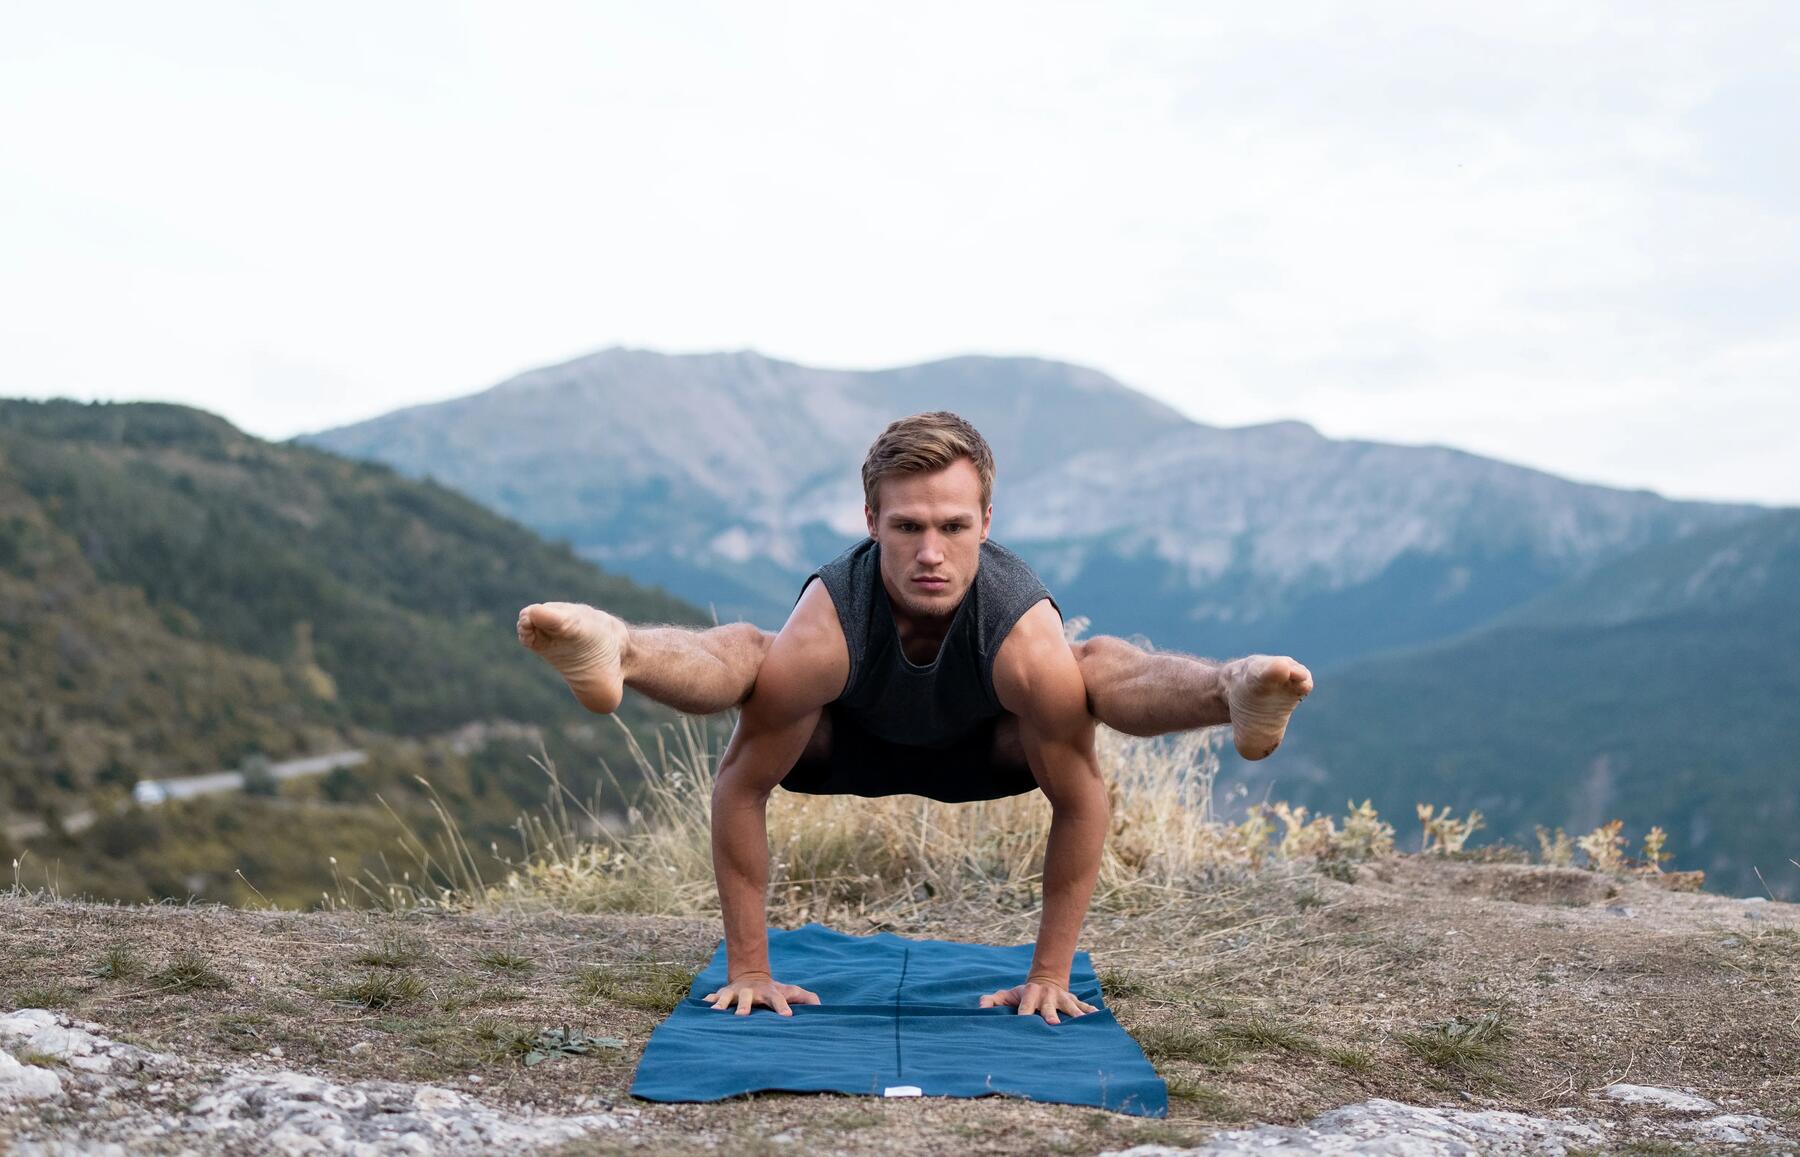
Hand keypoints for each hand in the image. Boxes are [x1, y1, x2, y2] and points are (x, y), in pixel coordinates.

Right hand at [702, 973, 820, 1016]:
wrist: (752, 975)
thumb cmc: (775, 990)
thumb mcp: (791, 991)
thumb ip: (807, 998)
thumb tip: (821, 1008)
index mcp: (769, 993)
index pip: (778, 1000)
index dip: (783, 1007)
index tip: (787, 1017)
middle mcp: (751, 992)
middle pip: (748, 998)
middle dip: (745, 1006)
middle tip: (743, 1017)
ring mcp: (736, 992)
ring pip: (727, 997)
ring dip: (722, 1003)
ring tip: (716, 1012)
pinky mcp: (724, 994)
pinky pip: (714, 997)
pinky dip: (707, 1002)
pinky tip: (701, 1008)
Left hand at [978, 975, 1096, 1023]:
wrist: (1045, 980)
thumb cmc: (1023, 994)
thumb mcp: (1007, 995)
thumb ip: (992, 1001)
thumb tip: (980, 1008)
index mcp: (1030, 995)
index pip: (1025, 1006)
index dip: (1024, 1014)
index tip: (1023, 1022)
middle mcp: (1047, 997)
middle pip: (1049, 1007)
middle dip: (1051, 1015)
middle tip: (1054, 1024)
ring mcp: (1062, 998)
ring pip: (1070, 1006)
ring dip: (1076, 1014)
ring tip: (1083, 1023)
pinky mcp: (1074, 1001)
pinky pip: (1084, 1006)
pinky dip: (1091, 1011)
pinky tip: (1098, 1017)